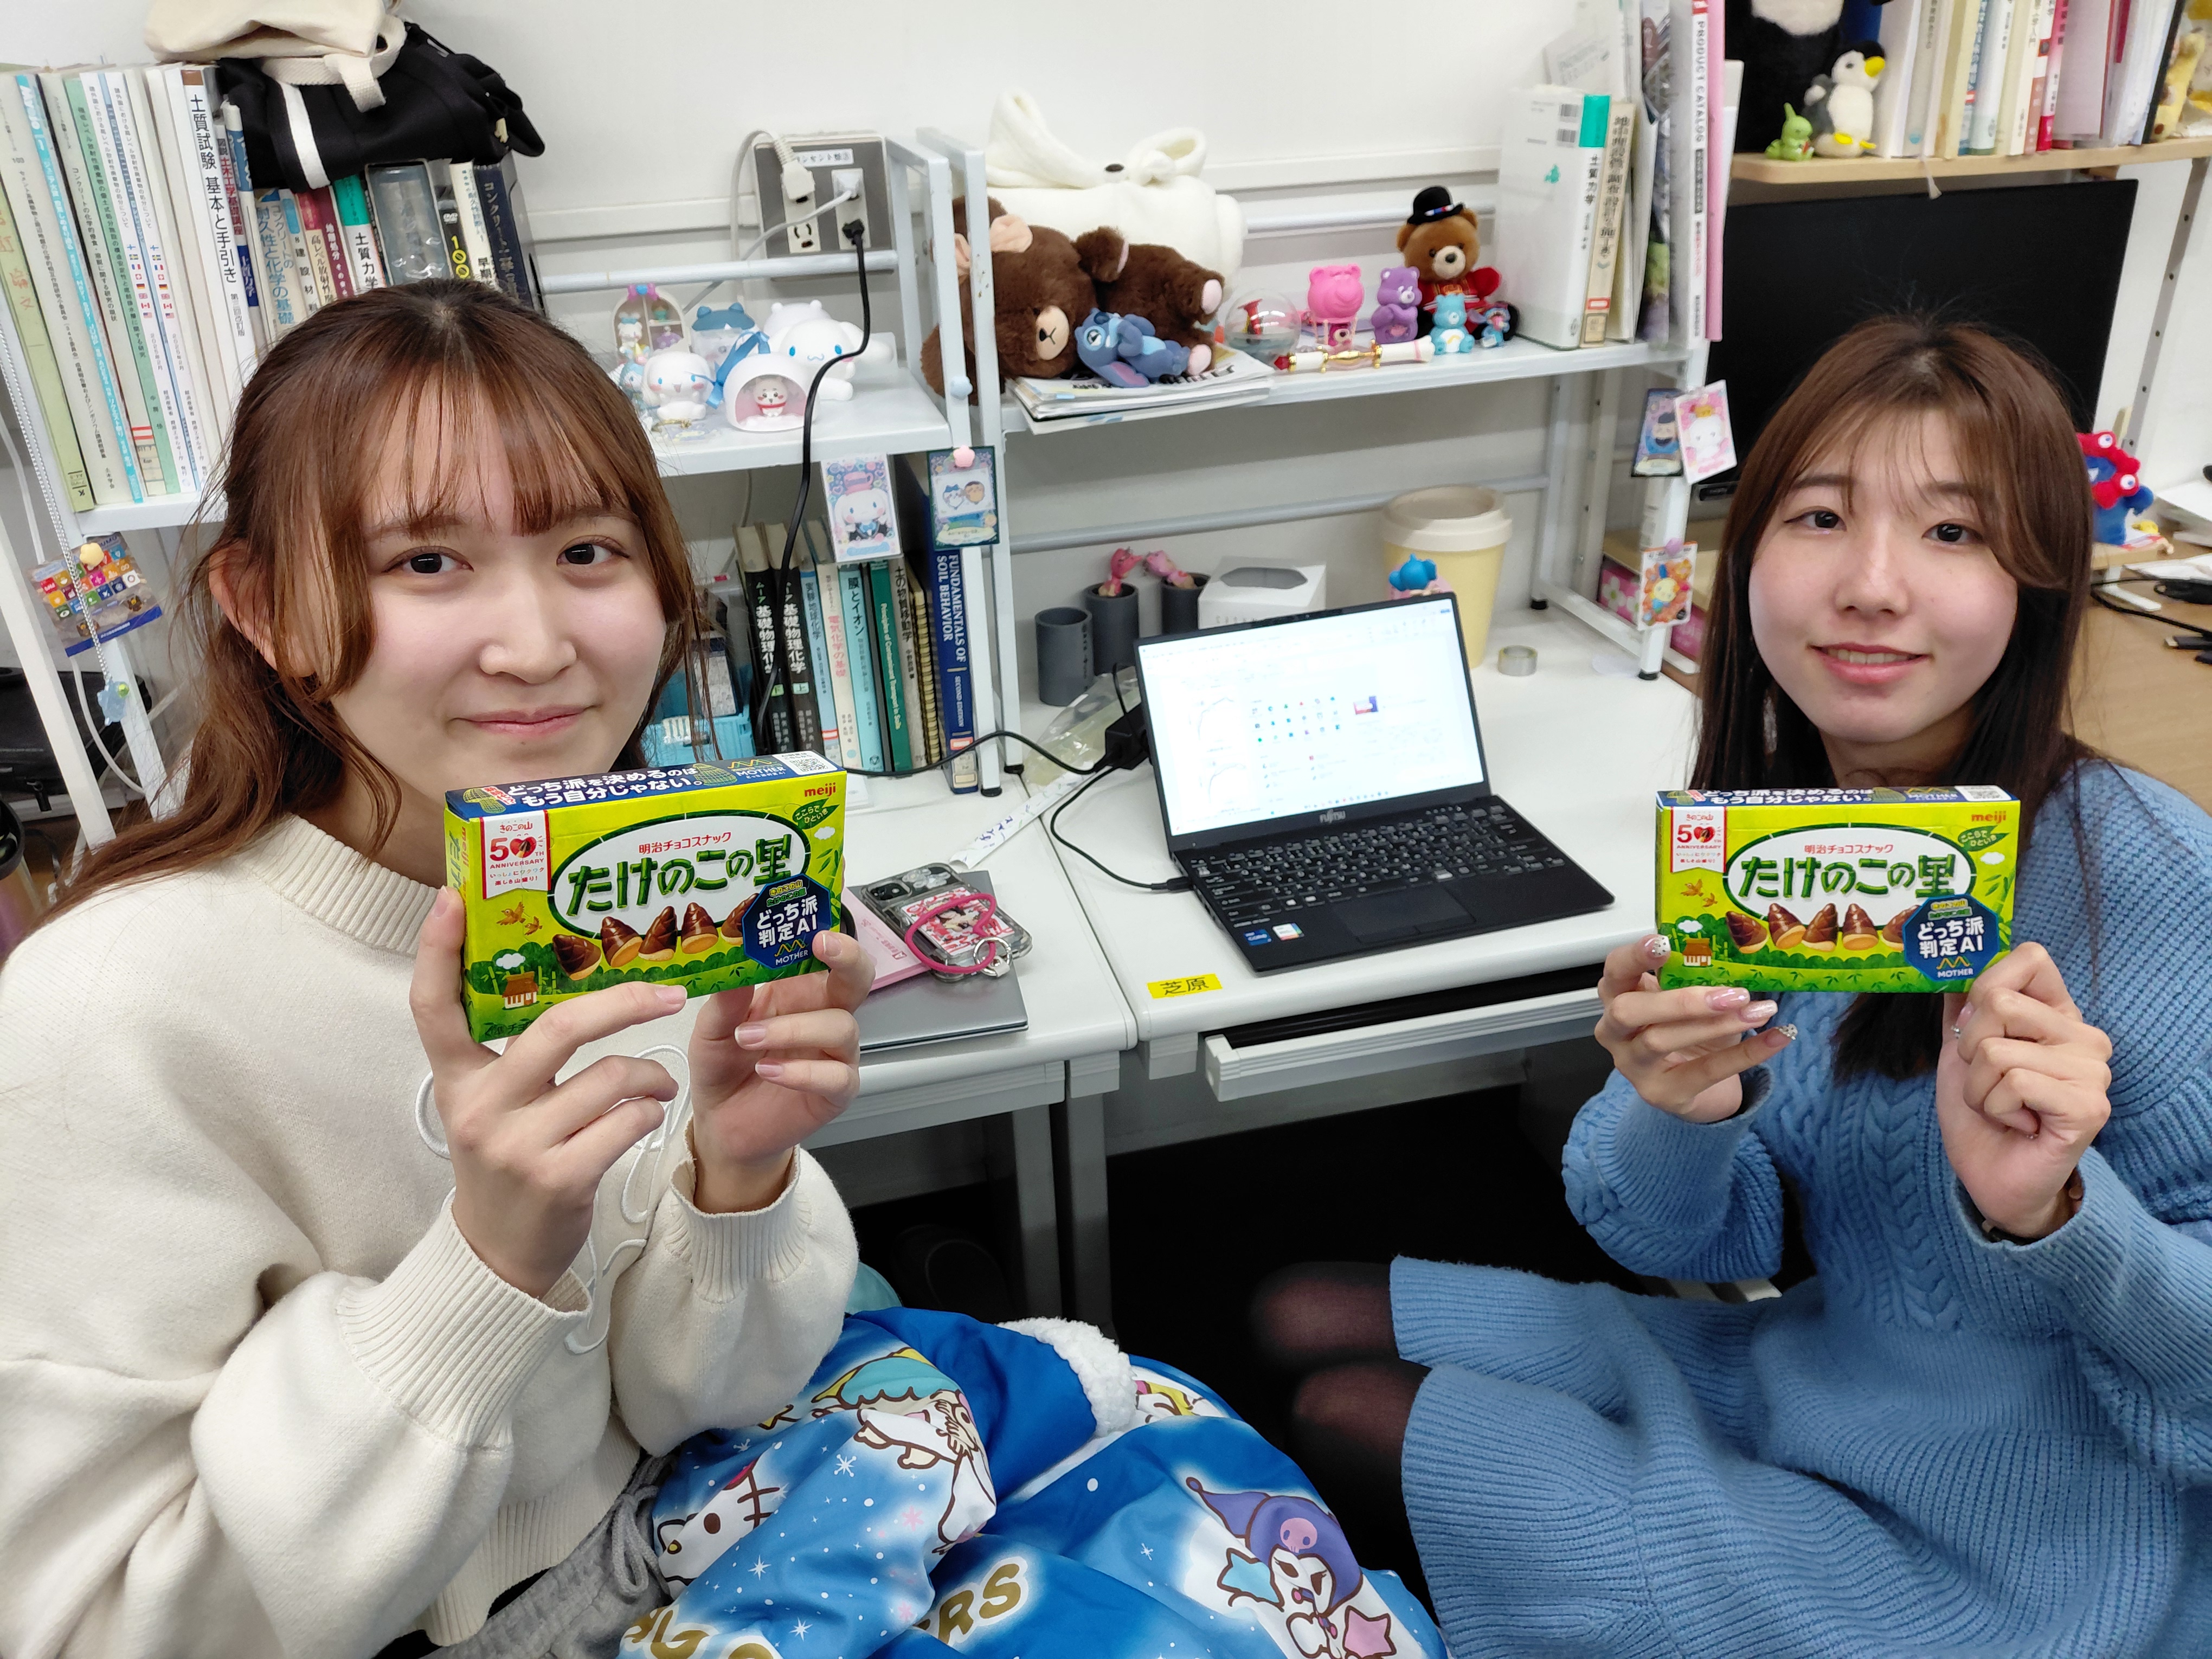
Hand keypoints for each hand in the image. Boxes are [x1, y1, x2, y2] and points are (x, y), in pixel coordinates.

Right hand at [411, 889, 684, 1297]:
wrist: (501, 1256)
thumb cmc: (508, 1162)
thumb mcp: (490, 1104)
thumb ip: (508, 1052)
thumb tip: (562, 979)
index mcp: (456, 1080)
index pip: (433, 1007)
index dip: (435, 950)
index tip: (449, 896)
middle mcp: (480, 1108)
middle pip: (558, 1028)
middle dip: (623, 1003)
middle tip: (666, 993)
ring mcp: (517, 1145)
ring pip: (608, 1077)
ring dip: (650, 1074)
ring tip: (658, 1082)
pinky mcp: (558, 1178)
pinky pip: (625, 1122)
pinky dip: (648, 1113)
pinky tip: (645, 1117)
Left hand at [685, 930, 873, 1212]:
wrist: (722, 1126)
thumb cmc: (723, 1068)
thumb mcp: (711, 1030)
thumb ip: (726, 1000)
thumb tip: (737, 960)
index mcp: (795, 991)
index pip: (821, 954)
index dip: (822, 934)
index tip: (809, 924)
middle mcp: (822, 1015)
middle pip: (857, 977)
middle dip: (848, 957)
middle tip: (822, 946)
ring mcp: (834, 1053)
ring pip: (841, 1027)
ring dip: (794, 1029)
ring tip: (749, 1039)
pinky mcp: (836, 1091)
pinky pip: (837, 1075)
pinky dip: (803, 1072)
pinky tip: (770, 1071)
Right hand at [1594, 934, 1795, 1121]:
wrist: (1699, 1089)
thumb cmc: (1691, 1033)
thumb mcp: (1689, 1000)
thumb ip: (1698, 980)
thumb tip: (1742, 953)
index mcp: (1620, 996)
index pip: (1615, 970)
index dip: (1633, 956)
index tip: (1664, 942)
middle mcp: (1615, 1032)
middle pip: (1628, 1011)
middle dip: (1679, 1000)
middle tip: (1730, 993)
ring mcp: (1634, 1066)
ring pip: (1662, 1041)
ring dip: (1716, 1024)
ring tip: (1758, 1011)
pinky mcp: (1662, 1093)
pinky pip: (1704, 1072)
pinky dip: (1746, 1054)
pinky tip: (1777, 1037)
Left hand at [1939, 942, 2110, 1240]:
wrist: (1992, 1178)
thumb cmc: (1981, 1116)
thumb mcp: (1960, 1052)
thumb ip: (1961, 1007)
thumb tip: (1948, 965)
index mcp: (2059, 1015)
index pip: (2030, 958)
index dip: (1984, 988)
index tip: (1976, 1031)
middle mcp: (2086, 1037)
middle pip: (1999, 1001)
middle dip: (1970, 1049)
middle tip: (1990, 1084)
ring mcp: (2093, 1072)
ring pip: (1997, 1050)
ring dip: (1980, 1088)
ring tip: (2003, 1109)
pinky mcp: (2089, 1106)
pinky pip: (2014, 1082)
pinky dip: (1997, 1107)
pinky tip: (2019, 1125)